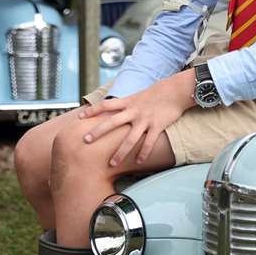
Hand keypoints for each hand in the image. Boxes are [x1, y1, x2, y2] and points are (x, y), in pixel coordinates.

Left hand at [77, 72, 192, 165]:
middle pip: (112, 122)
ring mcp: (145, 119)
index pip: (106, 105)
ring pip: (130, 138)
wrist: (175, 90)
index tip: (80, 116)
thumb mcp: (137, 96)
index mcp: (128, 102)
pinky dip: (144, 153)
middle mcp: (134, 111)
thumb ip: (126, 104)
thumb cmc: (156, 94)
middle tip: (85, 141)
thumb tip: (114, 109)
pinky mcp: (157, 126)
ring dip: (120, 152)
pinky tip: (139, 162)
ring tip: (112, 163)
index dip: (92, 110)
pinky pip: (149, 142)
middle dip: (98, 132)